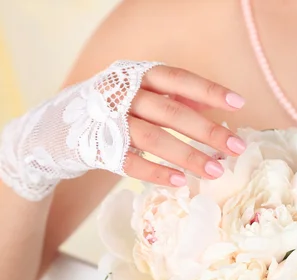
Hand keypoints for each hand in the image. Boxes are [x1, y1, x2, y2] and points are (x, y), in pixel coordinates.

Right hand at [0, 60, 246, 200]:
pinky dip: (157, 173)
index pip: (177, 78)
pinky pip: (131, 162)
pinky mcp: (95, 148)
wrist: (53, 128)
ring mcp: (106, 120)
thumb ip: (171, 99)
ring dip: (188, 155)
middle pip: (171, 111)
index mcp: (136, 75)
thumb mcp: (138, 96)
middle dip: (207, 131)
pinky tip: (181, 182)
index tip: (239, 104)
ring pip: (153, 138)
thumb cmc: (109, 110)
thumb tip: (210, 105)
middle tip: (237, 148)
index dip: (209, 90)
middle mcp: (121, 93)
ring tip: (215, 171)